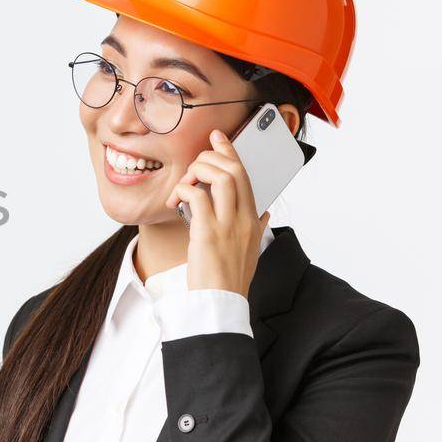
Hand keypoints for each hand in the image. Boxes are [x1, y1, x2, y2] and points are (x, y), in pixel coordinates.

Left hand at [164, 128, 270, 296]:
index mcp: (253, 221)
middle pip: (236, 170)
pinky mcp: (209, 233)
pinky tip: (176, 200)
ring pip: (222, 177)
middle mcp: (245, 219)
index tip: (218, 138)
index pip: (247, 176)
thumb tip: (265, 213)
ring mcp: (228, 225)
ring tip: (185, 184)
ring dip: (198, 171)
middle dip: (211, 157)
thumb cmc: (230, 279)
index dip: (231, 152)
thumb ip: (257, 229)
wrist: (221, 304)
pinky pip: (198, 196)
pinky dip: (185, 190)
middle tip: (193, 164)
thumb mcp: (251, 251)